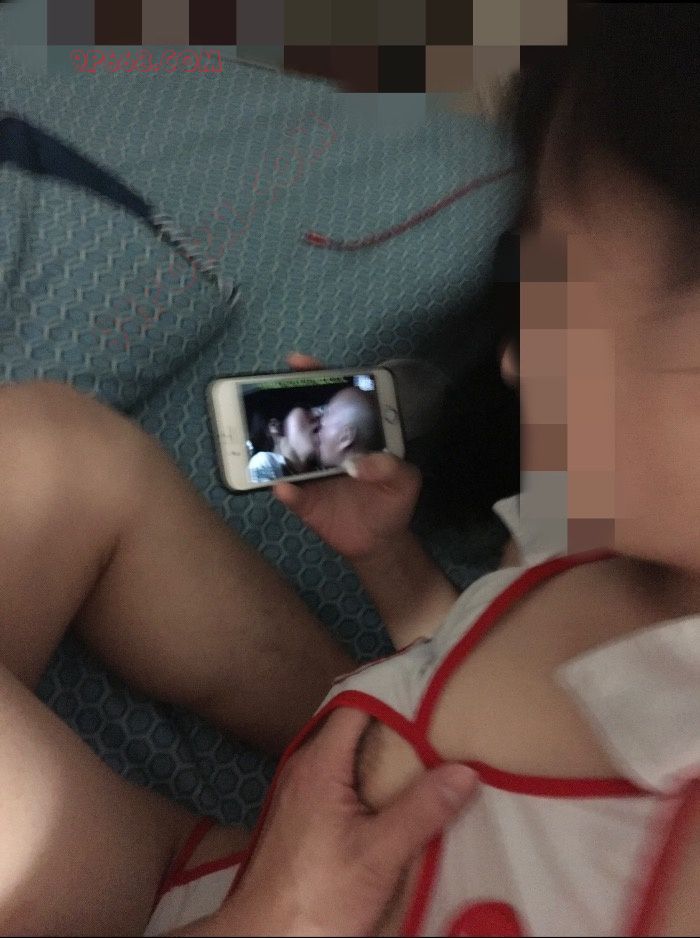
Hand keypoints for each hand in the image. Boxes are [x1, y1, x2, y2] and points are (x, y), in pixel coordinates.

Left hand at [224, 708, 476, 936]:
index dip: (392, 687)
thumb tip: (464, 771)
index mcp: (320, 763)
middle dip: (394, 717)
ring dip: (382, 748)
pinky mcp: (303, 815)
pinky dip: (369, 773)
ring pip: (347, 751)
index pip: (358, 702)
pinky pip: (341, 776)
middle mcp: (305, 766)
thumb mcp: (378, 855)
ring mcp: (301, 790)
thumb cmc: (315, 896)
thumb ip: (421, 810)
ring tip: (426, 746)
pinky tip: (396, 791)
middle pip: (354, 724)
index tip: (429, 679)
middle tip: (438, 712)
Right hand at [273, 354, 420, 560]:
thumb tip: (360, 463)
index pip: (332, 400)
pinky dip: (285, 490)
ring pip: (287, 454)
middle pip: (302, 420)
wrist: (380, 542)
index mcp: (350, 435)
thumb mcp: (405, 481)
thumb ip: (391, 468)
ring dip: (274, 444)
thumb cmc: (392, 502)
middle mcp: (326, 449)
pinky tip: (282, 487)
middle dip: (283, 402)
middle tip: (266, 389)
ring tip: (262, 436)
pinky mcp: (305, 502)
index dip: (316, 378)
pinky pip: (291, 494)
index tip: (299, 365)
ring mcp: (311, 474)